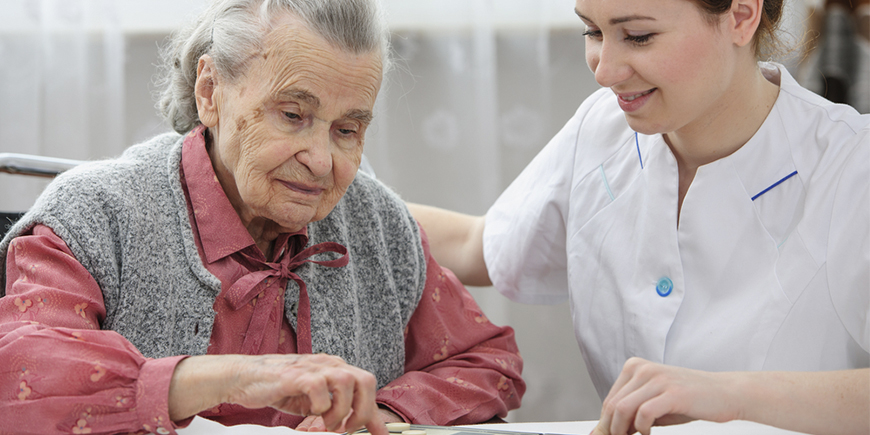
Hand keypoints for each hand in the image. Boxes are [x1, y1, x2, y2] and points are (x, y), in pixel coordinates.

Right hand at [169, 354, 387, 434]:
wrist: (245, 378)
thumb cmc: (278, 388)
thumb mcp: (313, 402)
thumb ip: (333, 411)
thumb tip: (348, 428)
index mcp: (335, 369)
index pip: (366, 388)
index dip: (375, 415)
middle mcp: (329, 364)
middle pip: (365, 381)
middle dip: (361, 410)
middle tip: (344, 428)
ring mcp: (314, 367)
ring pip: (347, 383)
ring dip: (340, 410)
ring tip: (326, 424)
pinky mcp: (297, 375)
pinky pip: (320, 389)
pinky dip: (319, 407)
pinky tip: (309, 414)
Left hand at [591, 357, 740, 434]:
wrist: (726, 393)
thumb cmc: (690, 399)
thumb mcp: (654, 403)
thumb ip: (631, 413)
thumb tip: (606, 431)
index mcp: (635, 367)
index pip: (610, 400)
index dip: (606, 423)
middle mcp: (643, 369)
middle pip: (612, 406)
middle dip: (612, 429)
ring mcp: (657, 379)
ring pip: (622, 409)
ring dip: (622, 430)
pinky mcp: (671, 393)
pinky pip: (643, 413)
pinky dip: (642, 429)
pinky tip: (648, 433)